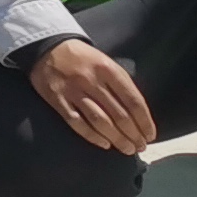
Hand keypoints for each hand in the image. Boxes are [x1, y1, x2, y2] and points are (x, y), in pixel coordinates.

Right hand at [27, 39, 155, 155]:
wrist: (46, 47)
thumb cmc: (83, 58)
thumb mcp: (105, 62)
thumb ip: (120, 84)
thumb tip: (138, 115)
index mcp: (108, 70)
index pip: (133, 101)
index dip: (145, 122)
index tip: (150, 135)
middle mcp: (92, 80)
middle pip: (119, 115)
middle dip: (133, 135)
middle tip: (140, 147)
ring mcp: (74, 91)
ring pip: (100, 122)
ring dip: (117, 139)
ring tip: (127, 150)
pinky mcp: (57, 99)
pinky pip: (77, 122)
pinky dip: (92, 136)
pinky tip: (104, 144)